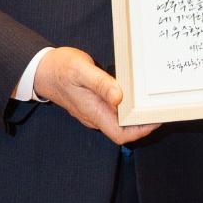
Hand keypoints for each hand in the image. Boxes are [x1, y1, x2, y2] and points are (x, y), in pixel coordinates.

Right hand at [33, 46, 160, 144]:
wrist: (42, 70)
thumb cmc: (60, 68)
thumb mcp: (81, 70)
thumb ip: (100, 83)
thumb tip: (119, 97)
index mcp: (93, 112)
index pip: (121, 133)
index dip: (141, 130)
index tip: (157, 119)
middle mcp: (95, 116)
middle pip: (123, 129)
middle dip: (143, 122)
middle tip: (161, 107)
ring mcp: (94, 111)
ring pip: (119, 120)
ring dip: (136, 114)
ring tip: (152, 101)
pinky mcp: (93, 103)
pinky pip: (113, 110)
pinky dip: (127, 106)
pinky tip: (135, 94)